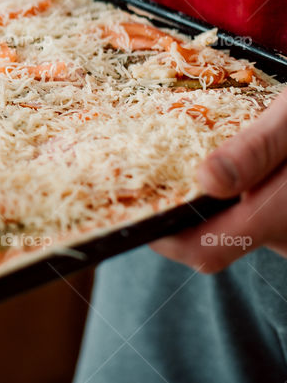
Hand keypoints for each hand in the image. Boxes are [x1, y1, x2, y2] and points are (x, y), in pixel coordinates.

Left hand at [152, 89, 286, 272]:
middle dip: (177, 213)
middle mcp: (284, 233)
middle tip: (142, 176)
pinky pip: (247, 213)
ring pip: (230, 224)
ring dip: (201, 200)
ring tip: (170, 161)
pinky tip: (215, 161)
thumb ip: (258, 149)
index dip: (163, 239)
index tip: (131, 210)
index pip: (206, 253)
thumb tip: (205, 180)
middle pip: (212, 240)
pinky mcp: (286, 218)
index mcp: (280, 214)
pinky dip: (227, 194)